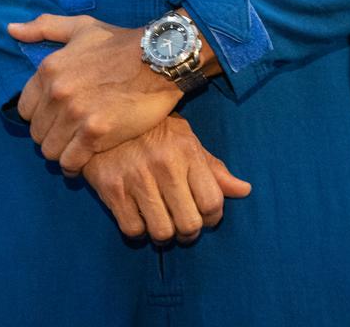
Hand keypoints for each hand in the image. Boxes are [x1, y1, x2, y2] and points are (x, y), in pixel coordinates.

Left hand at [7, 14, 180, 172]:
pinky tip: (87, 155)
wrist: (158, 59)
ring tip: (78, 144)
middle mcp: (58, 93)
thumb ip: (43, 27)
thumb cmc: (120, 43)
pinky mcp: (96, 132)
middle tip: (70, 131)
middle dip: (51, 134)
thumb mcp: (81, 27)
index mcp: (49, 69)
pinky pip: (70, 162)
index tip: (57, 114)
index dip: (40, 115)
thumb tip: (10, 30)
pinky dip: (76, 164)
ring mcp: (76, 114)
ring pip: (50, 151)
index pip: (24, 110)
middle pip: (37, 134)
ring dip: (63, 151)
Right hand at [82, 114, 251, 243]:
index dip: (212, 217)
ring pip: (162, 232)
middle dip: (189, 230)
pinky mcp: (112, 189)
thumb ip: (214, 168)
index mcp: (186, 150)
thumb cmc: (153, 131)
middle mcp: (163, 164)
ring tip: (162, 220)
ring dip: (165, 234)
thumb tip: (244, 190)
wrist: (105, 116)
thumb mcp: (186, 140)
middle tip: (183, 222)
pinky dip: (139, 230)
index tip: (204, 214)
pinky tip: (139, 214)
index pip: (212, 202)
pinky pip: (134, 230)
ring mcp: (136, 177)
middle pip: (189, 224)